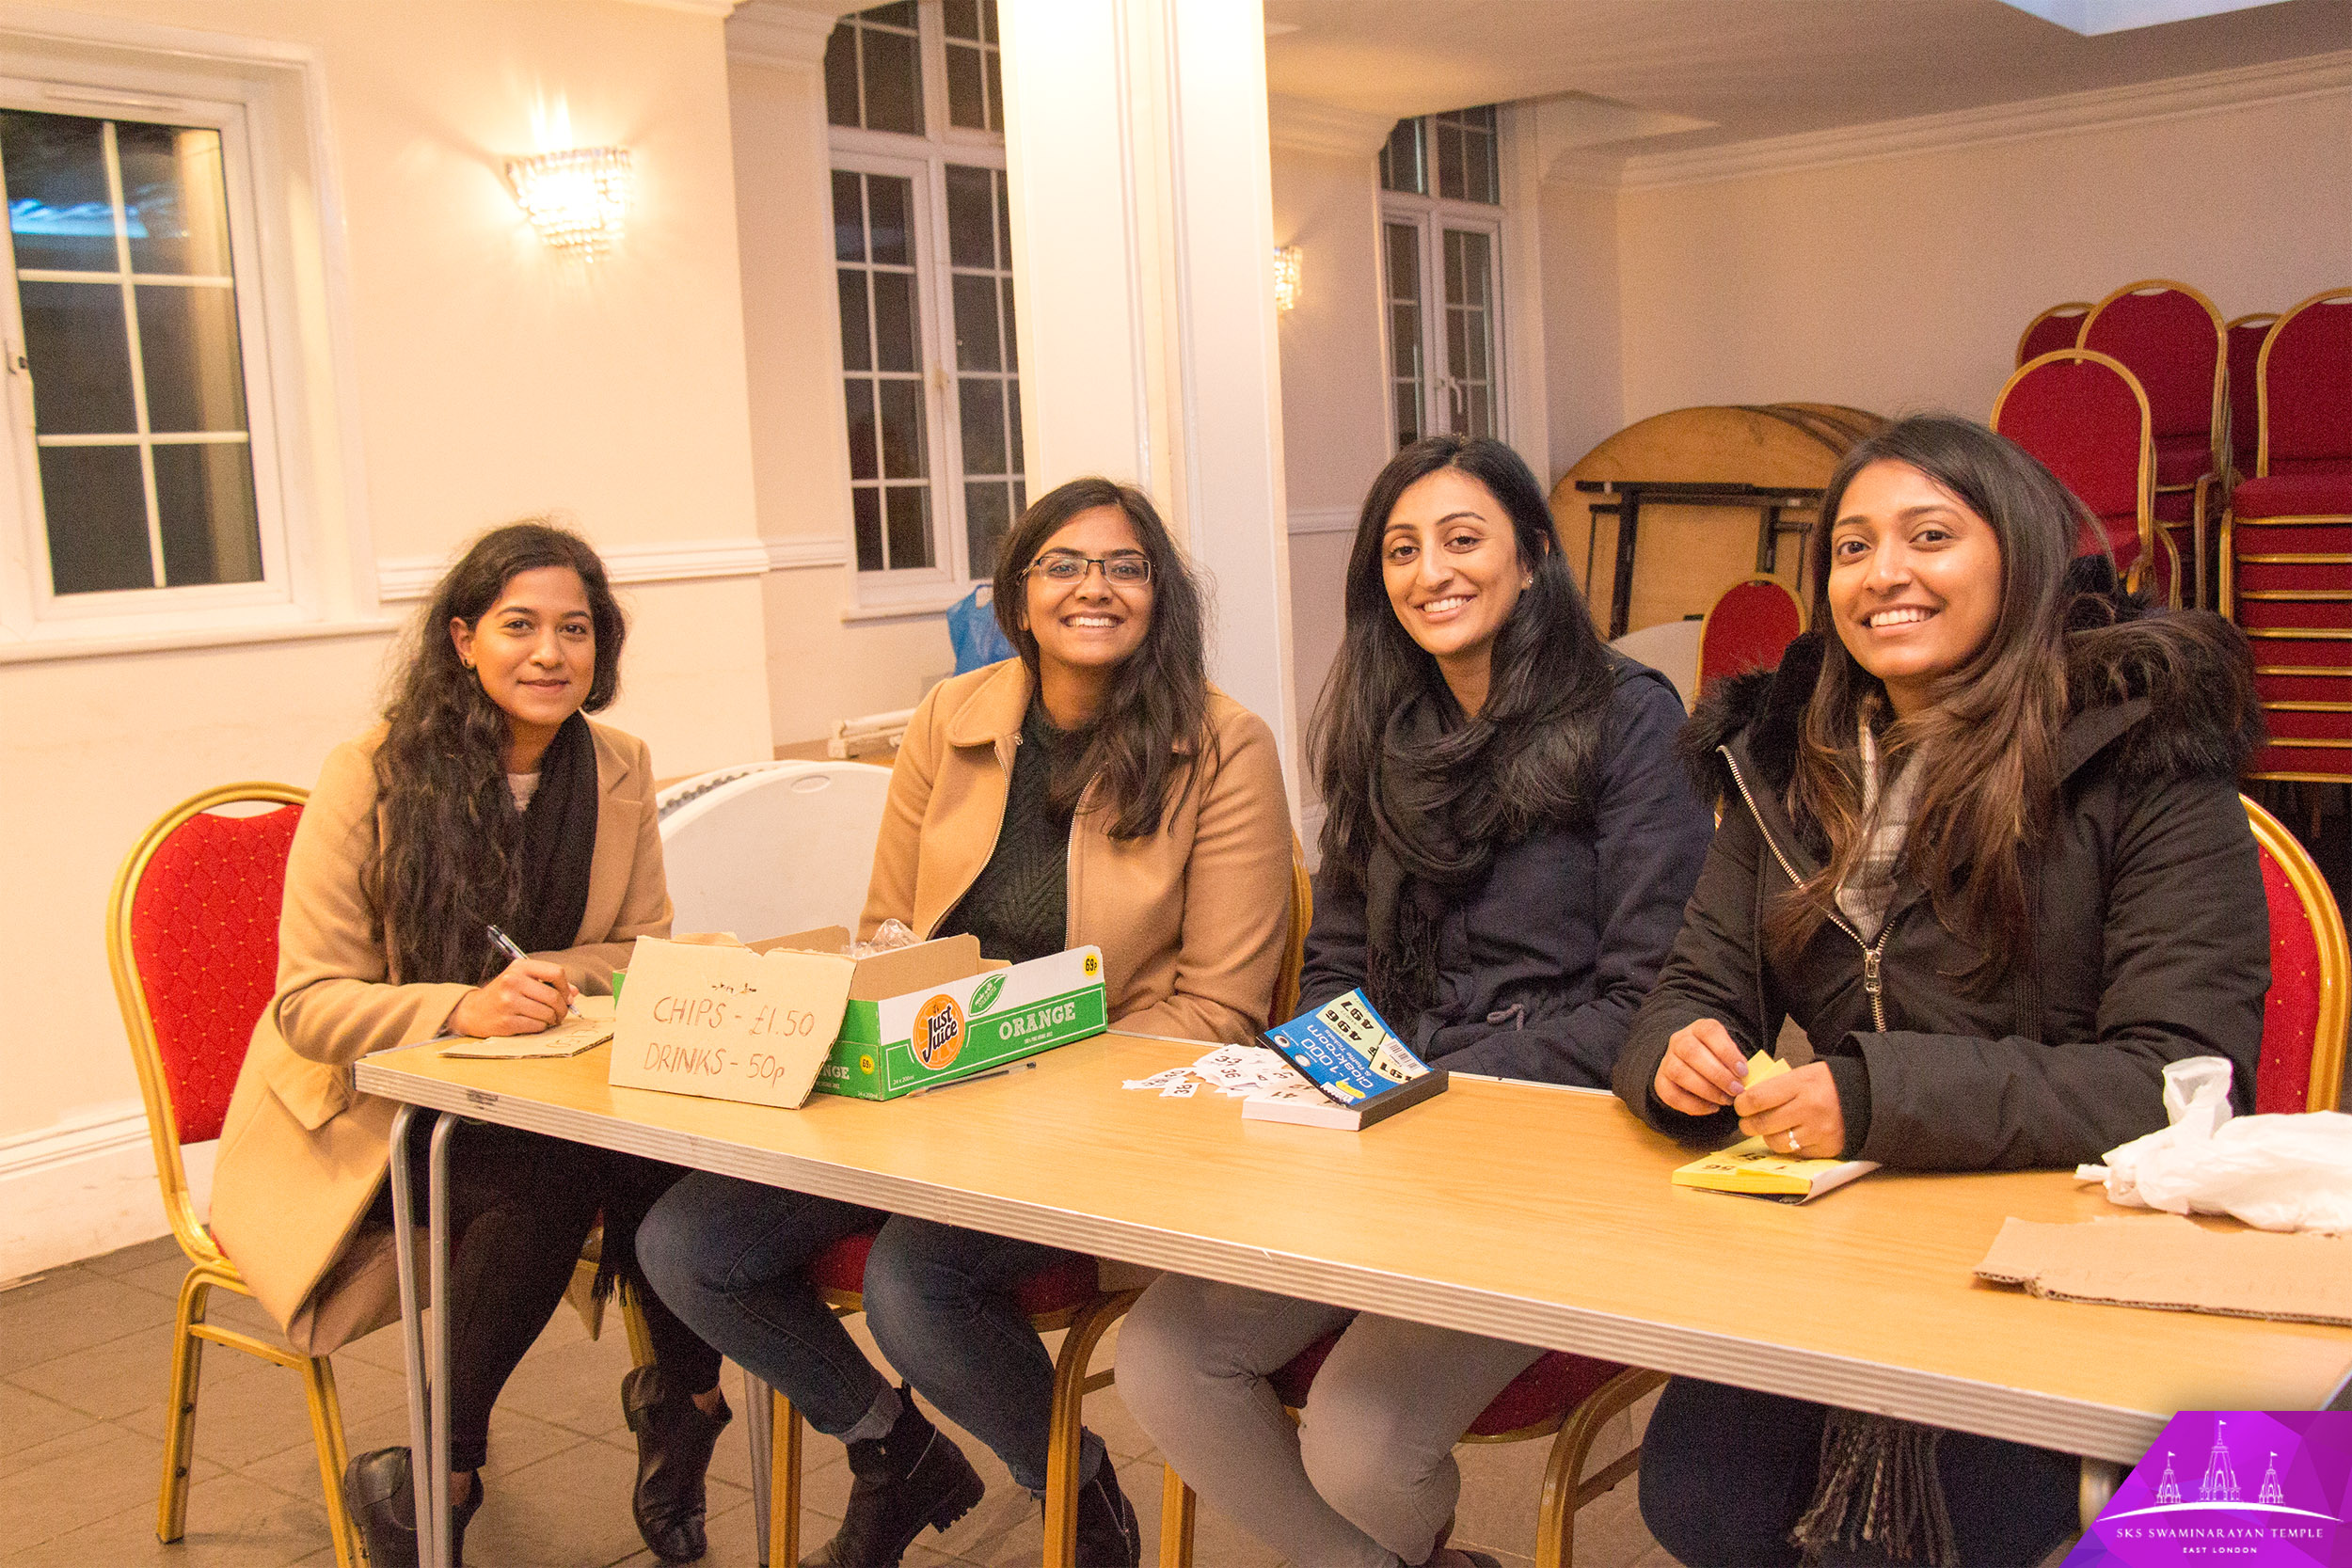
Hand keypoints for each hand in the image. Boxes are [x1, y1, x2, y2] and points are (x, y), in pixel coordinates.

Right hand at [447, 957, 574, 1037]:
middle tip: (561, 1013)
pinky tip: (536, 1024)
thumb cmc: (504, 993)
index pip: (556, 972)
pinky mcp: (507, 1022)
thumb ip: (548, 983)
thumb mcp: (522, 979)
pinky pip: (537, 1026)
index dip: (566, 987)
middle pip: (554, 996)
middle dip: (562, 1008)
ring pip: (547, 1013)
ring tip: (549, 1019)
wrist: (473, 1011)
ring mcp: (508, 1002)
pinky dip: (541, 1027)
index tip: (567, 996)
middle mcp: (513, 982)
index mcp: (519, 967)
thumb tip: (573, 993)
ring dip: (553, 1019)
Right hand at [1653, 1018, 1749, 1114]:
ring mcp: (1667, 1060)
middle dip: (1717, 1074)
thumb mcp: (1728, 1051)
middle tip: (1736, 1090)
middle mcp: (1679, 1040)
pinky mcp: (1660, 1081)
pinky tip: (1712, 1108)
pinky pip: (1671, 1094)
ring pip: (1679, 1072)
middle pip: (1691, 1052)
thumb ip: (1736, 1060)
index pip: (1709, 1032)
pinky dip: (1693, 1105)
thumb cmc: (1718, 1058)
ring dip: (1706, 1090)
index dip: (1727, 1052)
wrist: (1692, 1064)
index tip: (1743, 1072)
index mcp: (1699, 1028)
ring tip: (1725, 1100)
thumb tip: (1746, 1079)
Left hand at [1736, 1061, 1846, 1158]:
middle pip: (1762, 1124)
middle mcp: (1809, 1108)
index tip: (1741, 1106)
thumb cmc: (1828, 1083)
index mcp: (1801, 1084)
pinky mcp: (1826, 1148)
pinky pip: (1796, 1153)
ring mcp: (1818, 1131)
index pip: (1757, 1098)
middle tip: (1747, 1122)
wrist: (1865, 1096)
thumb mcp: (1803, 1075)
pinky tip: (1793, 1135)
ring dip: (1768, 1137)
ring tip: (1770, 1129)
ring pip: (1776, 1142)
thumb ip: (1777, 1087)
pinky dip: (1790, 1146)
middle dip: (1748, 1124)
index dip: (1742, 1105)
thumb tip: (1746, 1101)